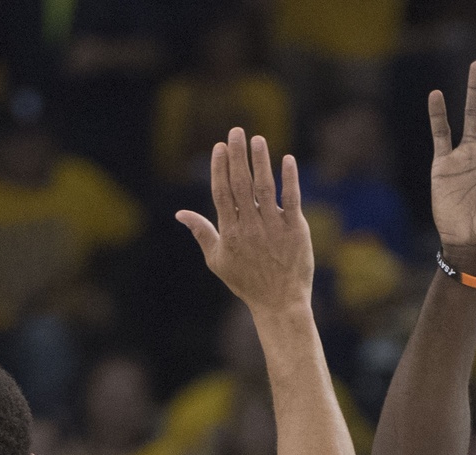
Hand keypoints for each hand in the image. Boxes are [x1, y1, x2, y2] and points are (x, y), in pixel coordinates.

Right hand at [176, 128, 311, 314]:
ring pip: (265, 188)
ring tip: (257, 139)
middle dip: (237, 156)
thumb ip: (201, 233)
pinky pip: (292, 200)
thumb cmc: (246, 282)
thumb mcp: (217, 260)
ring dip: (260, 162)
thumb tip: (180, 213)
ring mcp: (273, 228)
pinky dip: (289, 179)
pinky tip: (287, 159)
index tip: (219, 147)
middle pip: (241, 185)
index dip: (220, 168)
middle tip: (236, 131)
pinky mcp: (295, 230)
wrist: (279, 302)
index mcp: (229, 232)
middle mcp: (250, 227)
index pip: (222, 193)